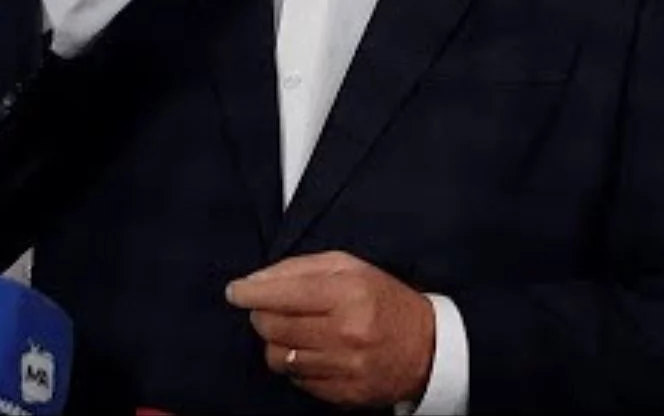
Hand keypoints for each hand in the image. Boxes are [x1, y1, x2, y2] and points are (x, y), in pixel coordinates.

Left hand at [225, 251, 435, 408]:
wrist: (428, 349)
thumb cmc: (384, 300)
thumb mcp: (350, 268)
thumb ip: (300, 268)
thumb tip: (255, 281)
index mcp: (349, 294)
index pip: (283, 293)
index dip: (250, 292)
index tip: (235, 291)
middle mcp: (347, 332)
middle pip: (273, 326)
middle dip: (261, 314)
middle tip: (268, 308)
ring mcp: (345, 368)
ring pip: (278, 357)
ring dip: (276, 341)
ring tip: (293, 331)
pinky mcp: (344, 395)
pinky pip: (296, 381)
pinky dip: (294, 365)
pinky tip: (311, 351)